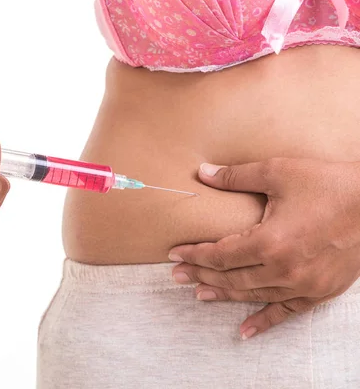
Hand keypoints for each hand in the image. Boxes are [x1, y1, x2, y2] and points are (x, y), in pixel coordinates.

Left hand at [169, 158, 359, 339]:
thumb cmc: (328, 184)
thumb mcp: (278, 172)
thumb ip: (235, 176)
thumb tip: (202, 172)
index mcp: (270, 242)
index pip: (220, 255)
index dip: (195, 256)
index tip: (175, 255)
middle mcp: (284, 270)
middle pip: (231, 278)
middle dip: (200, 276)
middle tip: (176, 276)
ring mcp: (303, 285)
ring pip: (252, 295)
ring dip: (223, 295)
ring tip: (199, 295)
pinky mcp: (320, 292)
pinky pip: (286, 312)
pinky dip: (264, 321)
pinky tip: (245, 330)